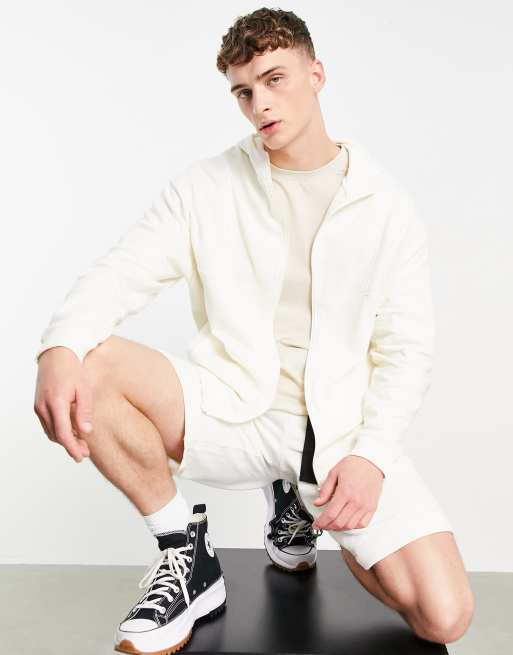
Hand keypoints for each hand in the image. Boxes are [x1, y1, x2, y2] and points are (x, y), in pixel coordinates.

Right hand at [34, 347, 92, 462]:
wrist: (56, 354)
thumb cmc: (73, 369)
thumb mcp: (84, 389)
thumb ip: (84, 411)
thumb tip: (86, 432)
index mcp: (56, 402)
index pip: (62, 433)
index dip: (72, 447)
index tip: (81, 456)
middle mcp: (43, 407)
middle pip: (56, 435)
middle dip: (71, 446)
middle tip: (85, 453)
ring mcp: (38, 406)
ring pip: (51, 431)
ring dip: (64, 440)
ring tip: (81, 444)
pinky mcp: (38, 405)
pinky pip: (48, 424)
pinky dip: (58, 431)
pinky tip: (71, 432)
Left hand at [311, 455, 383, 530]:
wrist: (371, 461)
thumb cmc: (354, 465)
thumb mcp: (334, 473)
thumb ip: (325, 490)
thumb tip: (318, 502)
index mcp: (345, 492)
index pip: (330, 514)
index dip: (321, 522)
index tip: (316, 524)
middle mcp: (356, 501)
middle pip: (339, 523)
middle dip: (328, 526)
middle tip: (322, 524)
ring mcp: (365, 506)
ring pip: (350, 526)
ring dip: (339, 528)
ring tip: (332, 524)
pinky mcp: (372, 507)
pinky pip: (362, 524)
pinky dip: (353, 526)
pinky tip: (347, 522)